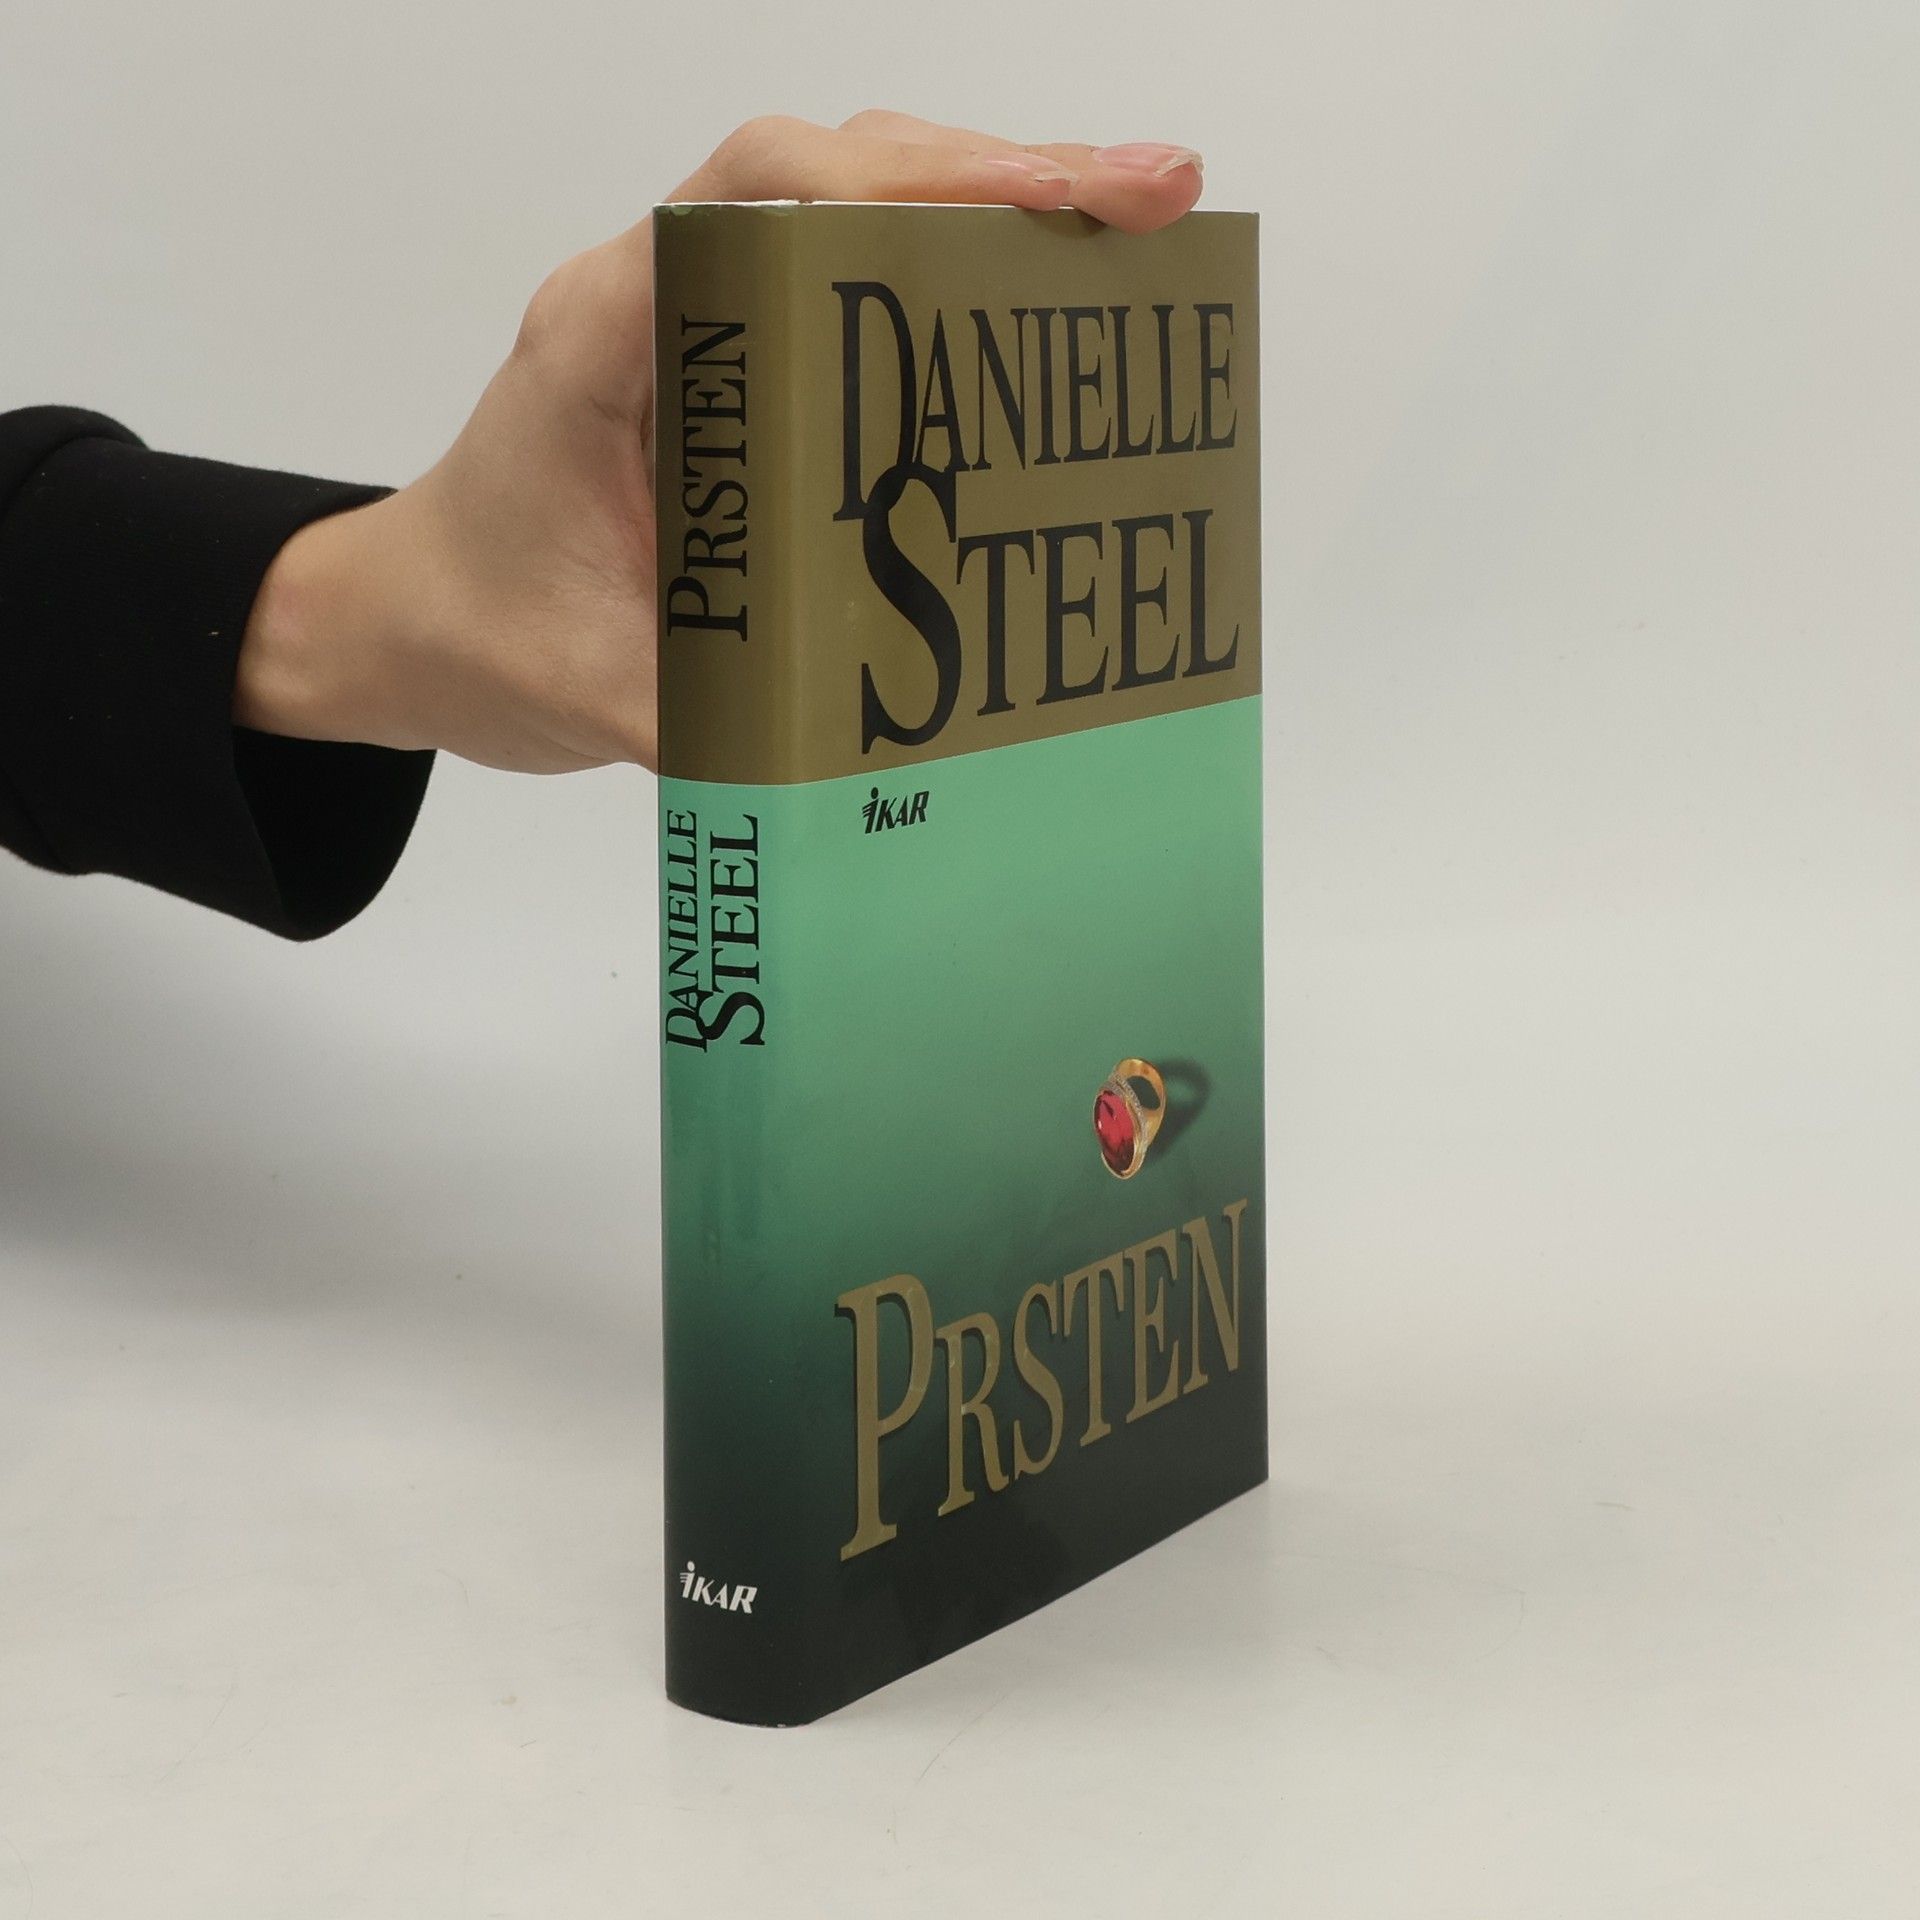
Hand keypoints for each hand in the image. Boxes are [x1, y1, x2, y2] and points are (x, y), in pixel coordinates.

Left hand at [235, 112, 1205, 772]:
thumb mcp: (590, 691)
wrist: (408, 621)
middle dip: (1002, 171)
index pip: (760, 196)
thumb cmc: (473, 634)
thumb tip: (868, 761)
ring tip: (1130, 224)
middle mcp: (655, 296)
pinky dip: (950, 264)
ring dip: (989, 201)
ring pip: (852, 200)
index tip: (1044, 204)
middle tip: (1156, 197)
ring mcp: (695, 315)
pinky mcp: (732, 356)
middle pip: (835, 169)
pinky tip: (1041, 296)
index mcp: (606, 340)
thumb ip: (711, 719)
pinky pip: (847, 272)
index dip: (912, 184)